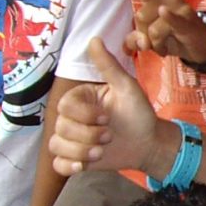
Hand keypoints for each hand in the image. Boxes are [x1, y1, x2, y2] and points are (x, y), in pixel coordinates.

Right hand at [49, 43, 167, 178]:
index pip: (65, 106)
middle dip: (86, 135)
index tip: (106, 117)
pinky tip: (82, 167)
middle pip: (60, 127)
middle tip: (110, 136)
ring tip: (101, 152)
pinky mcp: (75, 158)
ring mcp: (72, 139)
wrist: (149, 142)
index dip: (83, 115)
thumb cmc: (139, 113)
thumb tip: (93, 39)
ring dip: (80, 151)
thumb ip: (108, 66)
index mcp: (81, 99)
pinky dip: (67, 165)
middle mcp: (72, 118)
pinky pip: (57, 163)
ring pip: (56, 145)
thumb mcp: (127, 87)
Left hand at [108, 0, 205, 65]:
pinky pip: (172, 20)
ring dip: (157, 44)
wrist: (202, 47)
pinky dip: (168, 17)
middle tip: (156, 44)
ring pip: (153, 28)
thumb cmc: (174, 38)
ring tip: (166, 47)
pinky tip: (164, 11)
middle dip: (143, 34)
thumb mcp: (152, 39)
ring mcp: (179, 7)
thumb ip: (137, 38)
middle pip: (141, 16)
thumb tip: (131, 45)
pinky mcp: (189, 19)